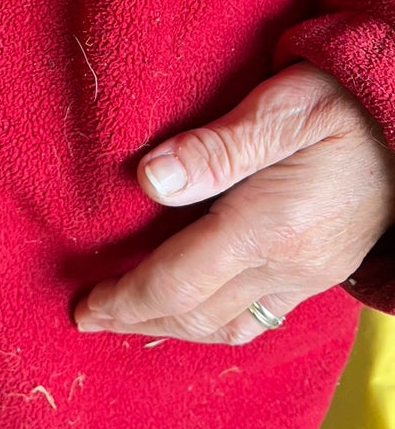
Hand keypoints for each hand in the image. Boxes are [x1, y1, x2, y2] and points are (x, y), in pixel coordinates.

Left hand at [74, 62, 394, 343]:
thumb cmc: (345, 101)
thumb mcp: (282, 107)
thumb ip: (216, 147)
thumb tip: (148, 178)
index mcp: (270, 226)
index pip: (178, 280)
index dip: (125, 298)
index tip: (83, 306)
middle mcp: (288, 264)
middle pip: (197, 314)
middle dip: (138, 319)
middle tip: (90, 314)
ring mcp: (307, 275)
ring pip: (227, 327)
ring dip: (173, 327)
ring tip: (130, 316)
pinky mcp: (318, 272)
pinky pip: (256, 318)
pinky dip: (212, 321)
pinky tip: (190, 306)